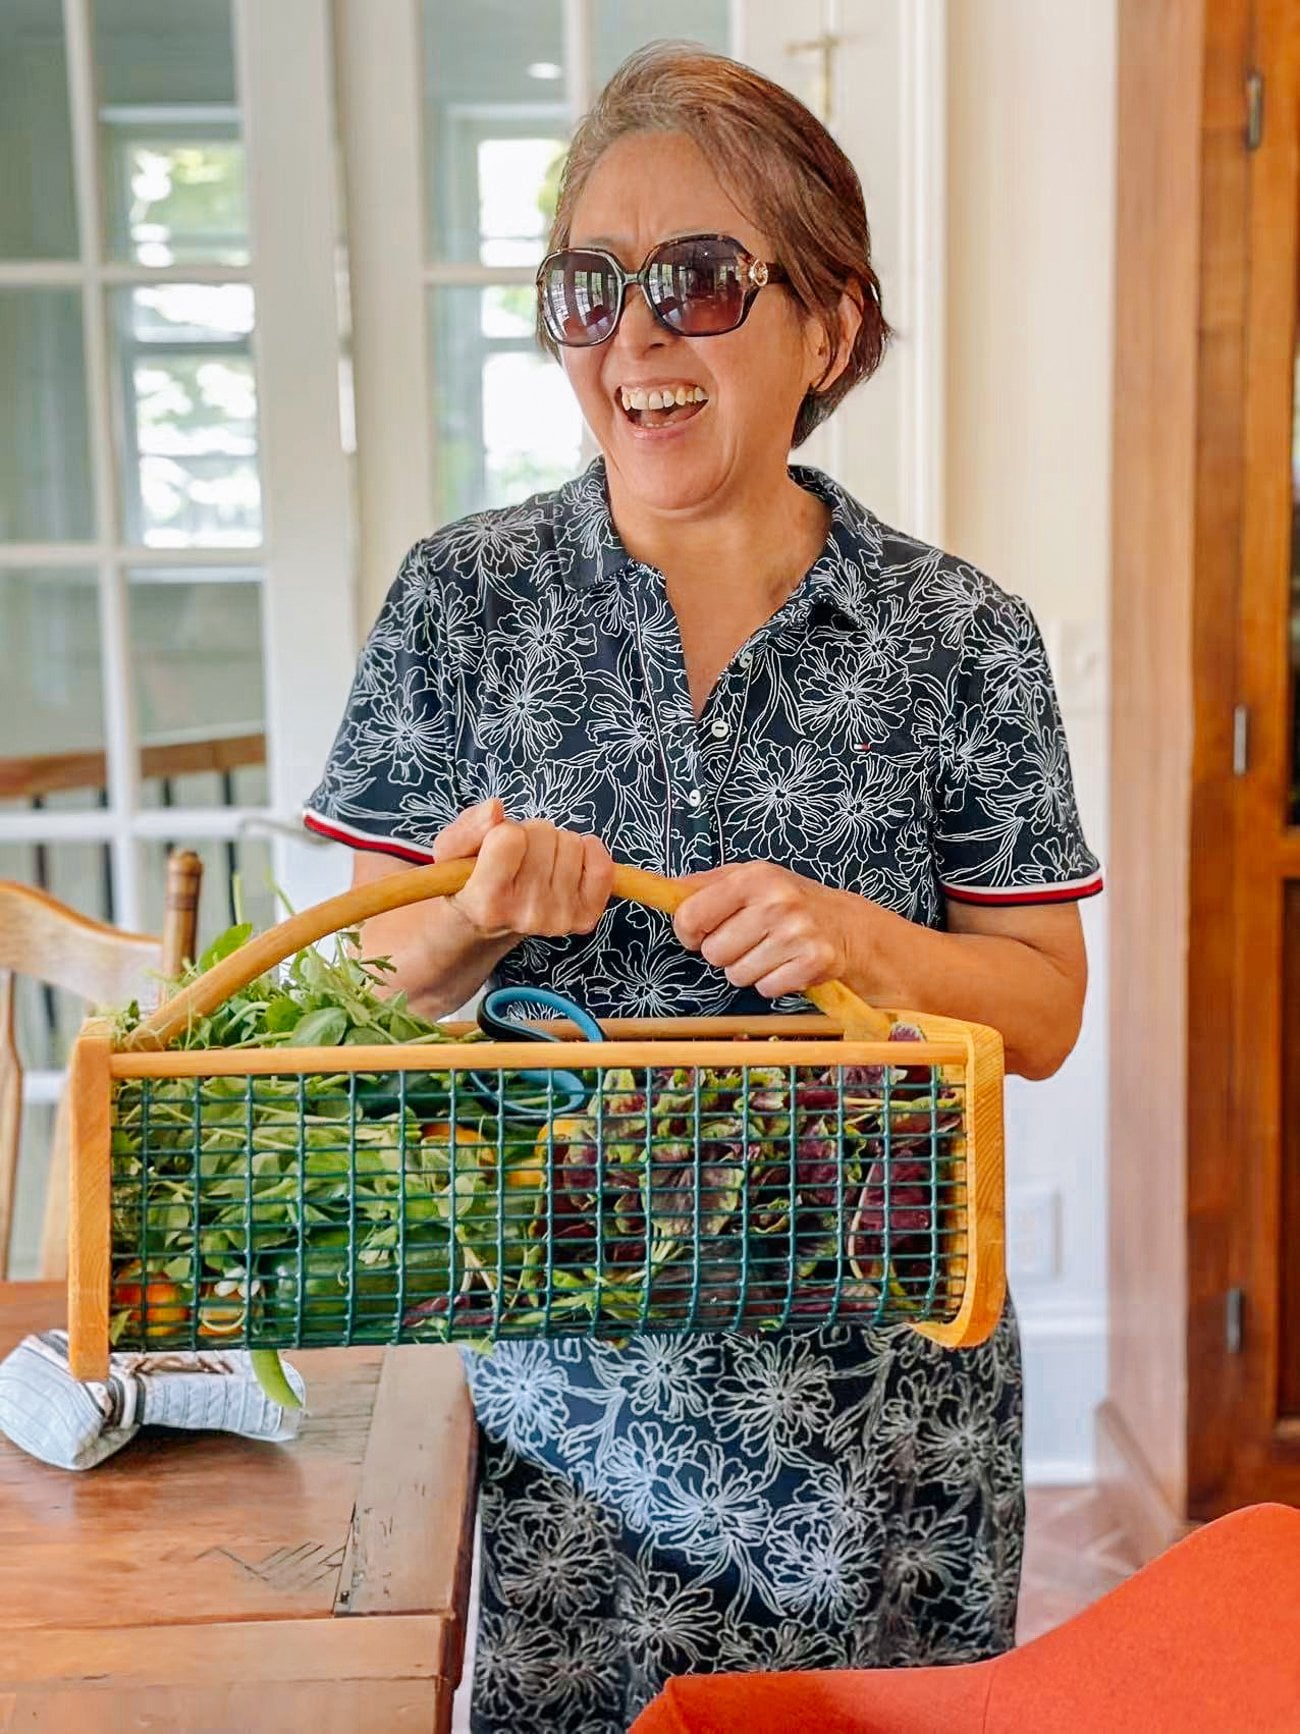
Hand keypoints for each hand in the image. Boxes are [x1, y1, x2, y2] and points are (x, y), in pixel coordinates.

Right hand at [431, 798, 613, 941]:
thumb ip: (466, 829)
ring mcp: (558, 919)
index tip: (495, 848)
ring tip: (535, 864)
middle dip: (530, 835)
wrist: (488, 922)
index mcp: (486, 902)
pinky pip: (603, 867)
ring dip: (555, 844)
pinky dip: (589, 852)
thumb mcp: (449, 853)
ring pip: (572, 843)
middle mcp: (525, 916)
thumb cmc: (468, 880)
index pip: (509, 837)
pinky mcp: (584, 918)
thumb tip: (495, 808)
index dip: (502, 832)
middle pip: (544, 834)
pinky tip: (568, 861)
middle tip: (517, 857)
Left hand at [672, 861, 859, 997]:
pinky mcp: (813, 962)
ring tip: (770, 951)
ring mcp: (797, 933)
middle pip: (712, 953)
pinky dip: (773, 983)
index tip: (702, 932)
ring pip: (737, 975)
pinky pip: (766, 989)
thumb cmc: (789, 902)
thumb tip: (662, 889)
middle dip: (725, 952)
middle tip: (750, 940)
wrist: (848, 926)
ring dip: (749, 969)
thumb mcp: (749, 879)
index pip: (690, 917)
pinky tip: (787, 964)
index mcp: (753, 876)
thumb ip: (703, 885)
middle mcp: (777, 902)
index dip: (690, 933)